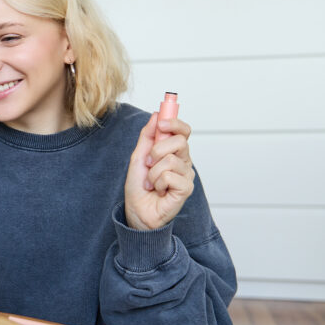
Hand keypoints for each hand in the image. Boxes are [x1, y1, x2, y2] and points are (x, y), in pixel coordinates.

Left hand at [123, 112, 195, 230]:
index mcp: (174, 152)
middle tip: (149, 163)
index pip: (183, 131)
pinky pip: (170, 176)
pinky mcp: (186, 188)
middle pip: (180, 141)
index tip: (161, 122)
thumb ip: (148, 136)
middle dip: (157, 151)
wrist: (137, 210)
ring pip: (170, 160)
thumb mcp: (139, 157)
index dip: (175, 123)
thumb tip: (156, 114)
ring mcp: (187, 175)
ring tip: (152, 182)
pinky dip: (157, 183)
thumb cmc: (139, 186)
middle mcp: (184, 161)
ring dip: (153, 172)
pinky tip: (158, 191)